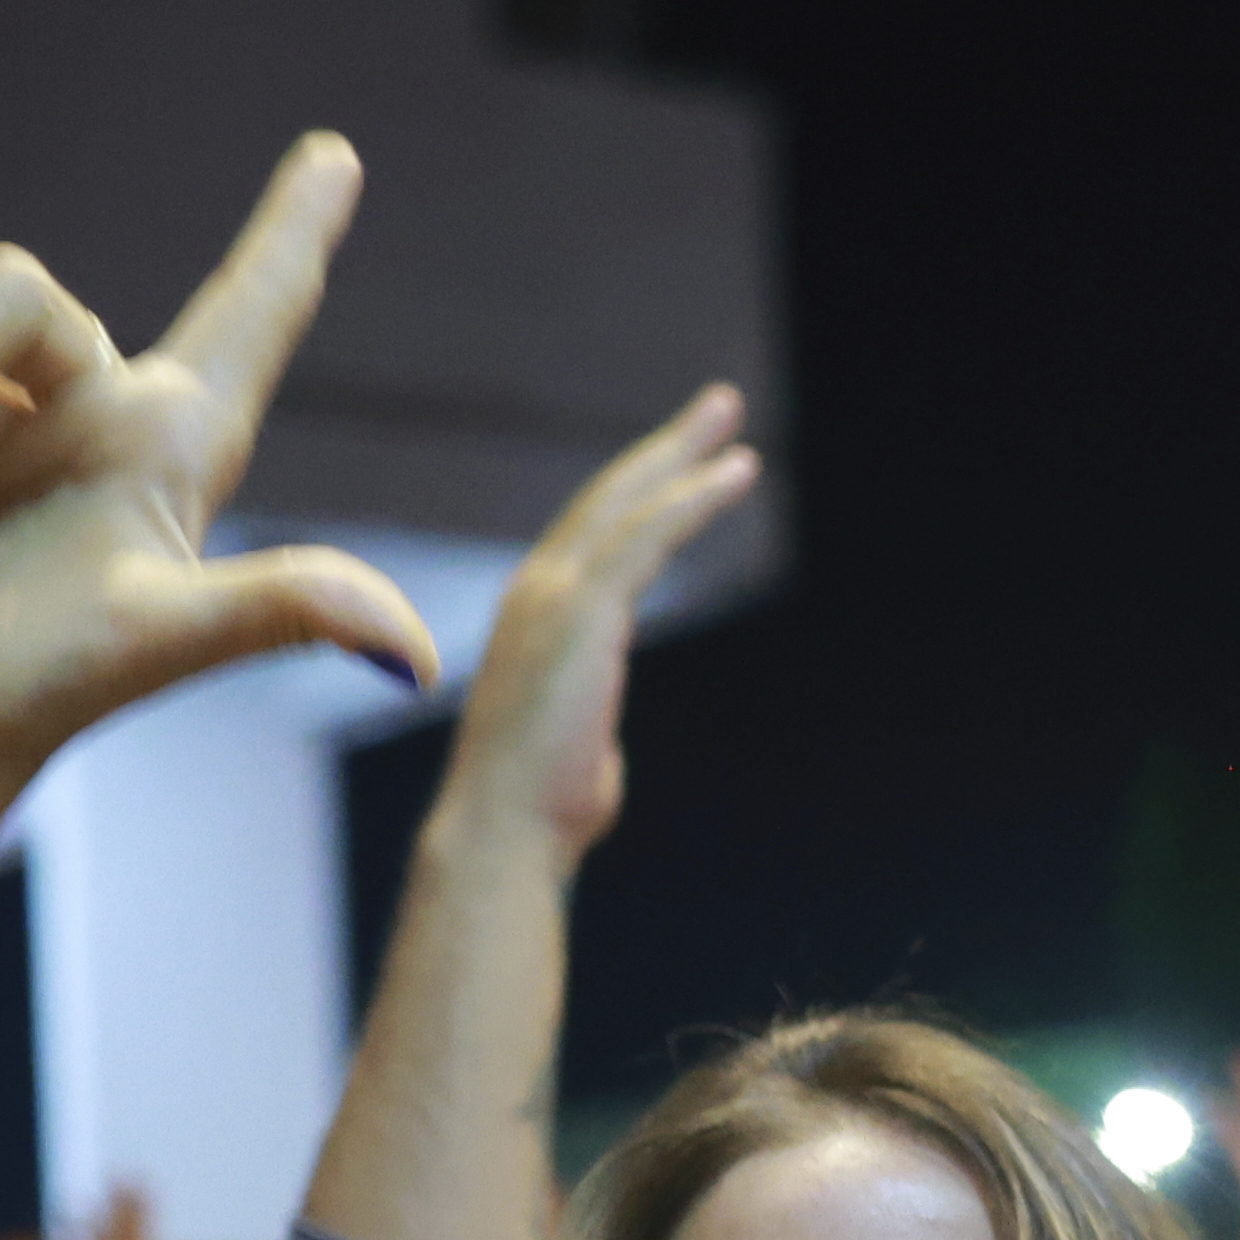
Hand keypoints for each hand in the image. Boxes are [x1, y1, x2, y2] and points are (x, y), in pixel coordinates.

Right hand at [0, 136, 442, 885]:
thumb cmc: (42, 691)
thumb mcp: (165, 637)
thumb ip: (282, 609)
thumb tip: (415, 654)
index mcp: (178, 441)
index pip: (253, 312)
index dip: (292, 232)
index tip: (340, 150)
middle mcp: (104, 413)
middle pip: (11, 289)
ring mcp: (18, 426)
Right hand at [432, 382, 762, 865]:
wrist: (503, 833)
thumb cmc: (540, 813)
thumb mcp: (572, 751)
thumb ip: (586, 729)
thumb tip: (598, 752)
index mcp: (536, 619)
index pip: (595, 537)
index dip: (641, 493)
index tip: (685, 463)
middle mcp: (537, 591)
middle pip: (611, 499)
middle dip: (667, 448)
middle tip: (719, 405)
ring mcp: (554, 596)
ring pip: (628, 502)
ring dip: (683, 452)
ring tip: (729, 411)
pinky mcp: (582, 611)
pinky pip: (648, 535)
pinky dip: (693, 498)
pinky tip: (737, 472)